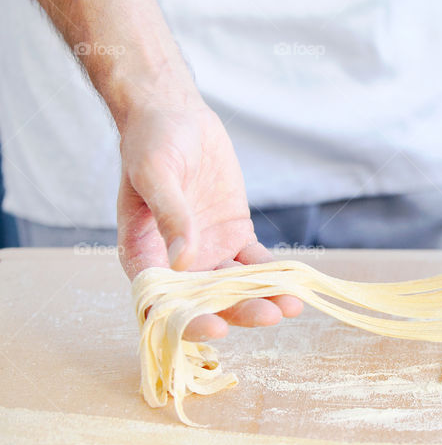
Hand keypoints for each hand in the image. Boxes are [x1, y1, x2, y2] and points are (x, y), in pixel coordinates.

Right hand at [117, 94, 302, 340]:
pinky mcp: (234, 238)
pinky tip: (296, 283)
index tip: (217, 328)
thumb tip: (183, 261)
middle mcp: (175, 264)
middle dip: (238, 312)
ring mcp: (208, 253)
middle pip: (207, 302)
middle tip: (270, 316)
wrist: (174, 116)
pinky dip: (274, 276)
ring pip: (235, 287)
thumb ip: (170, 216)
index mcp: (143, 256)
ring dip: (261, 298)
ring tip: (291, 306)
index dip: (188, 321)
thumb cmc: (151, 141)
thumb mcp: (156, 173)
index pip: (163, 303)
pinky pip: (256, 264)